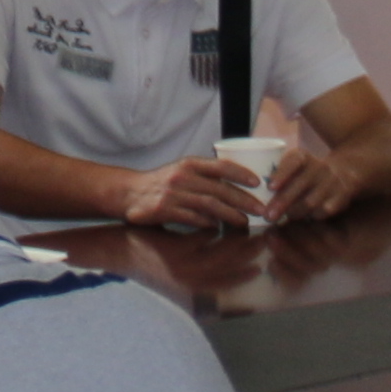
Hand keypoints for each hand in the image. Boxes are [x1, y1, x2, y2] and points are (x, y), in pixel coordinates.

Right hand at [124, 155, 263, 233]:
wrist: (130, 193)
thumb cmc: (162, 183)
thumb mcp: (183, 171)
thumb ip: (206, 177)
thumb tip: (238, 187)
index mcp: (190, 164)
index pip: (221, 166)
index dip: (242, 174)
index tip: (258, 183)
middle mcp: (183, 176)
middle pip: (220, 189)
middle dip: (244, 200)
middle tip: (261, 210)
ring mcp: (174, 194)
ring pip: (210, 205)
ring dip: (231, 214)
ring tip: (245, 222)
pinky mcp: (165, 210)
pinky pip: (194, 218)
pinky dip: (209, 223)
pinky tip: (219, 227)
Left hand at [277, 147, 366, 226]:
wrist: (345, 171)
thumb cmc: (308, 172)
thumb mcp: (294, 165)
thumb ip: (279, 175)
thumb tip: (262, 192)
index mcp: (303, 157)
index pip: (293, 162)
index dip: (282, 174)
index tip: (270, 187)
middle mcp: (319, 166)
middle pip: (300, 186)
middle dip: (282, 202)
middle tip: (269, 216)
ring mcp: (332, 180)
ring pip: (311, 201)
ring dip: (296, 212)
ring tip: (286, 217)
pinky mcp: (343, 194)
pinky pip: (325, 210)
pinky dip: (314, 216)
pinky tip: (307, 218)